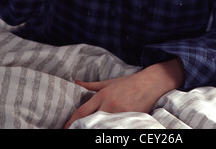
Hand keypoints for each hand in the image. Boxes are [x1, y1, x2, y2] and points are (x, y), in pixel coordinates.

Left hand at [63, 58, 184, 128]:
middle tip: (73, 133)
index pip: (81, 112)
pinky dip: (109, 131)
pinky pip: (116, 128)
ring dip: (94, 130)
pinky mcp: (130, 118)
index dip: (71, 123)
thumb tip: (76, 82)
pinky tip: (106, 132)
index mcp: (102, 95)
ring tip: (87, 131)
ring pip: (101, 126)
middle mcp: (108, 104)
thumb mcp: (109, 82)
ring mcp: (119, 112)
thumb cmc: (130, 82)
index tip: (64, 129)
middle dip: (80, 129)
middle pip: (89, 121)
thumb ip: (91, 85)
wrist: (151, 82)